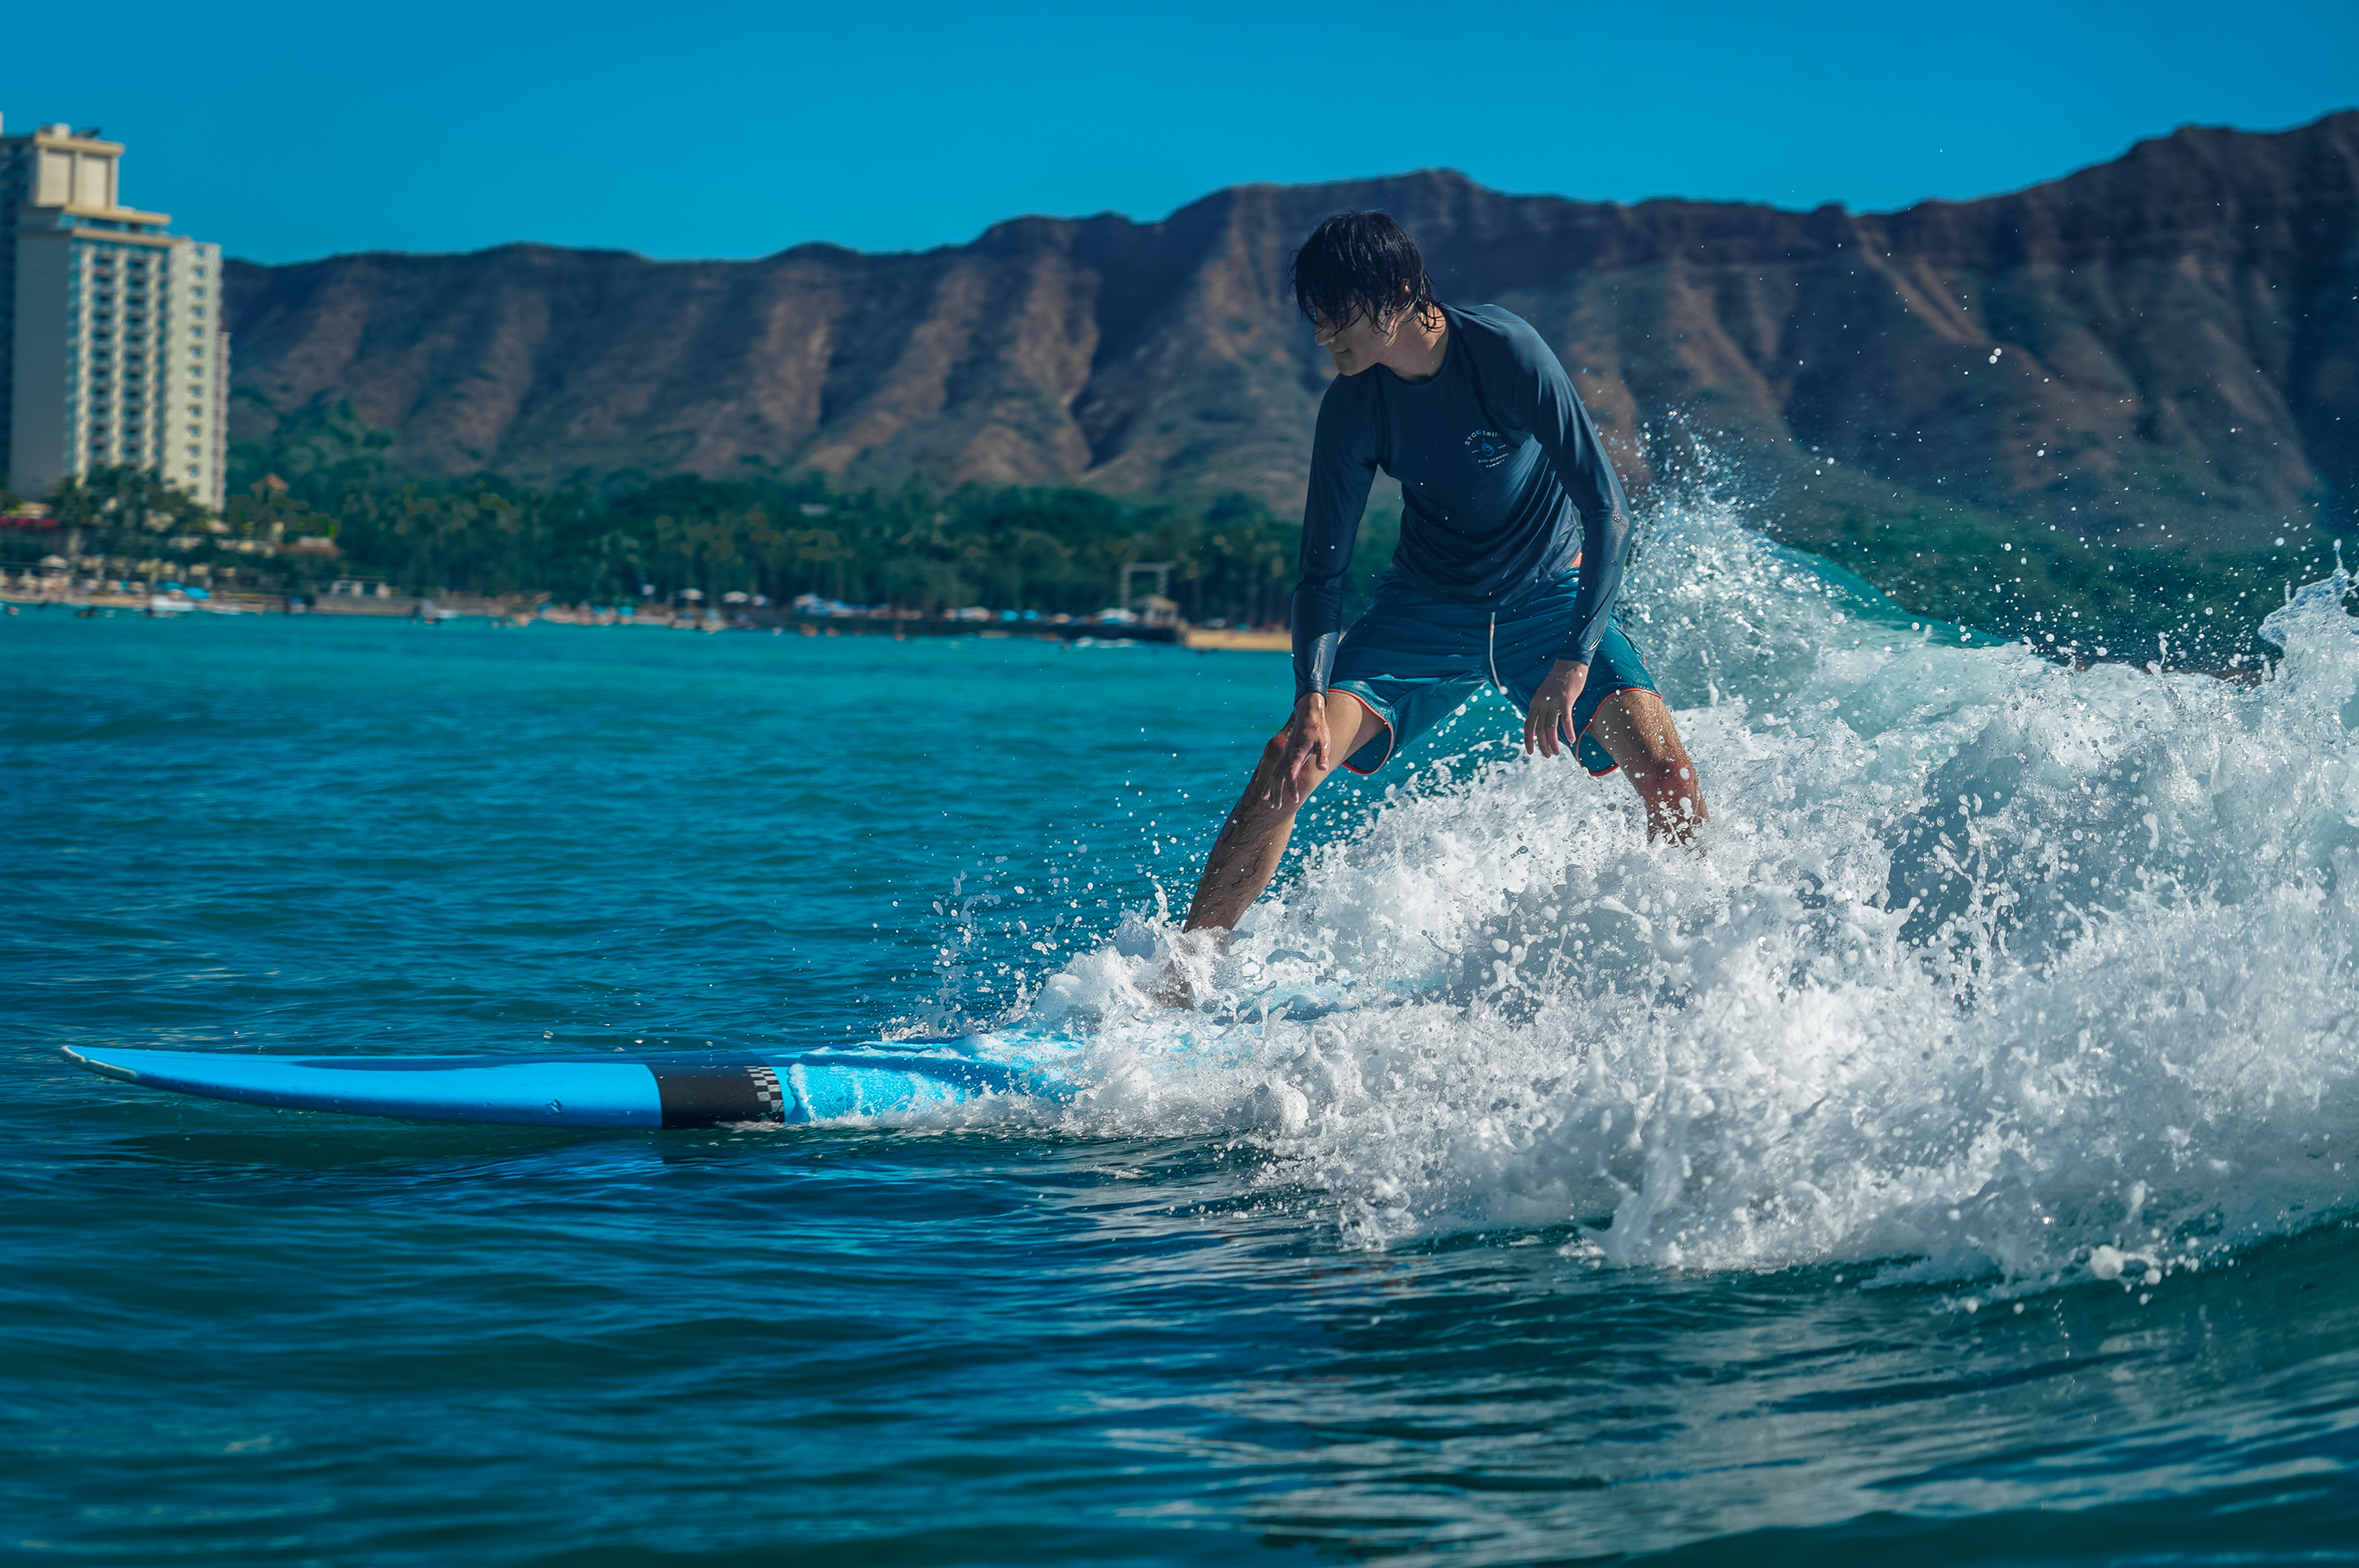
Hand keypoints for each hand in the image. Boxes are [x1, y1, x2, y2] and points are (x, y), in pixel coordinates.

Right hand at [1264, 692, 1332, 806]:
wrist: (1308, 715)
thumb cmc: (1318, 729)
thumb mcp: (1324, 742)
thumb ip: (1322, 756)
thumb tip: (1323, 767)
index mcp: (1298, 753)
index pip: (1292, 774)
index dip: (1292, 787)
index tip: (1295, 800)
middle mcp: (1288, 756)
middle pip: (1279, 777)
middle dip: (1277, 793)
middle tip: (1276, 808)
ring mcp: (1285, 755)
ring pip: (1275, 775)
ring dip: (1272, 790)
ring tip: (1271, 805)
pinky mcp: (1285, 755)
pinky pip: (1275, 771)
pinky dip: (1270, 783)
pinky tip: (1267, 793)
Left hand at [1523, 659, 1590, 757]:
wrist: (1570, 663)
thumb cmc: (1560, 681)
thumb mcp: (1546, 695)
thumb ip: (1542, 709)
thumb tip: (1541, 726)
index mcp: (1535, 703)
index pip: (1528, 725)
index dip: (1528, 740)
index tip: (1530, 752)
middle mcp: (1541, 703)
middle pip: (1539, 730)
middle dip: (1542, 745)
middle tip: (1548, 755)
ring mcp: (1552, 701)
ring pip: (1550, 727)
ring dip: (1553, 743)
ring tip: (1556, 753)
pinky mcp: (1565, 699)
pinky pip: (1566, 719)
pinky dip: (1568, 731)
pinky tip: (1572, 740)